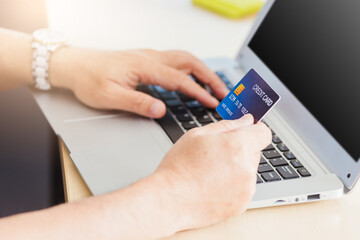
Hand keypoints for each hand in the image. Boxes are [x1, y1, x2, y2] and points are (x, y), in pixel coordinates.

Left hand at [50, 47, 227, 117]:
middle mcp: (150, 58)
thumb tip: (160, 109)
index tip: (213, 102)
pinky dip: (190, 70)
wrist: (75, 65)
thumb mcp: (109, 96)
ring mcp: (149, 57)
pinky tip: (191, 80)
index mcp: (144, 66)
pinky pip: (175, 61)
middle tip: (224, 92)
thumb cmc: (89, 79)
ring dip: (202, 71)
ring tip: (214, 86)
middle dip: (209, 76)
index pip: (179, 79)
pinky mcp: (146, 60)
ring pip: (184, 59)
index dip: (199, 92)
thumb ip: (137, 102)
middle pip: (189, 62)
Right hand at [153, 114, 270, 229]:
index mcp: (238, 146)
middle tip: (216, 154)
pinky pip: (244, 188)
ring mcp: (247, 189)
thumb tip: (247, 120)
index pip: (263, 132)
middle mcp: (247, 168)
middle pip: (255, 151)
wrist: (169, 199)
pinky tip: (213, 185)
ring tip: (211, 173)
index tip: (244, 133)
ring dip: (237, 168)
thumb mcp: (198, 135)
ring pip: (249, 170)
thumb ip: (227, 125)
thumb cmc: (179, 166)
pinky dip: (234, 185)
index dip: (253, 130)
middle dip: (241, 149)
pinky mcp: (242, 204)